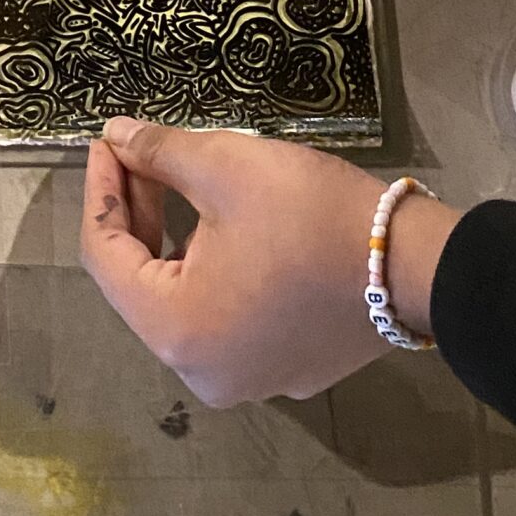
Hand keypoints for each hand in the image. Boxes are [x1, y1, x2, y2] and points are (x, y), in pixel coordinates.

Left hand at [82, 120, 459, 405]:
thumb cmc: (308, 214)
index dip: (101, 191)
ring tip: (173, 180)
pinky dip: (214, 271)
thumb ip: (157, 153)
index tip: (107, 142)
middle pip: (142, 284)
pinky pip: (227, 318)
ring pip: (185, 301)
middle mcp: (203, 374)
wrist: (415, 263)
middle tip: (137, 153)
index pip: (106, 257)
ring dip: (172, 240)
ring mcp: (249, 380)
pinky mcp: (288, 369)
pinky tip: (222, 226)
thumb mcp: (225, 167)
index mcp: (178, 333)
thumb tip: (115, 135)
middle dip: (135, 213)